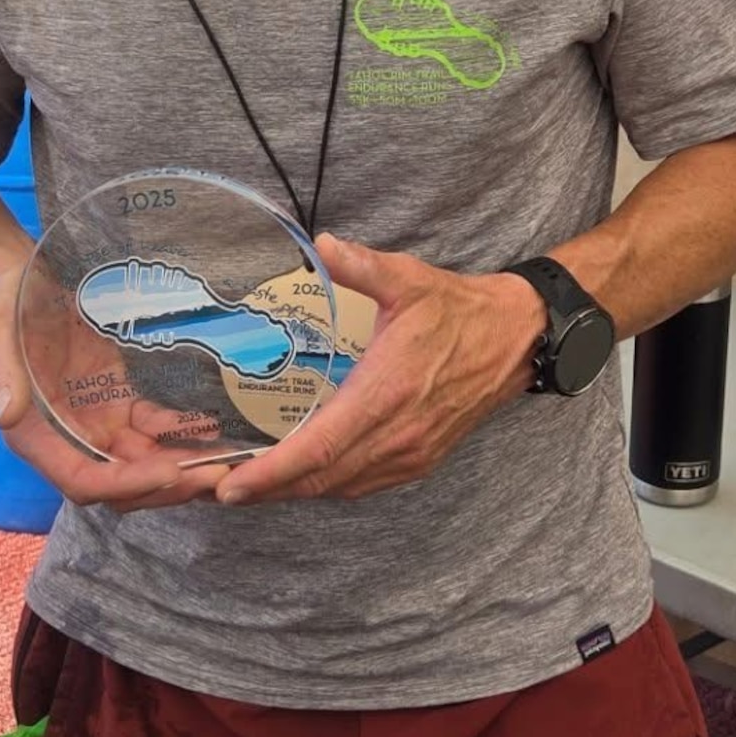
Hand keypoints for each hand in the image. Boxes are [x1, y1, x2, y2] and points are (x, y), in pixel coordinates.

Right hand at [0, 263, 228, 512]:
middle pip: (121, 484)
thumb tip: (4, 417)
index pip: (84, 481)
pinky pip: (151, 428)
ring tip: (226, 460)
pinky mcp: (116, 401)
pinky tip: (210, 427)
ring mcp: (96, 423)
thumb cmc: (3, 308)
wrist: (18, 285)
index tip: (170, 471)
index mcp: (36, 436)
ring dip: (181, 466)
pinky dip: (179, 433)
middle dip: (166, 485)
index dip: (127, 484)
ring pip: (142, 462)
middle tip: (215, 476)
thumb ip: (0, 375)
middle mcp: (68, 439)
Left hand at [214, 234, 544, 506]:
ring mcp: (411, 454)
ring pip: (340, 488)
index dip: (271, 473)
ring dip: (294, 491)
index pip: (318, 449)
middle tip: (221, 488)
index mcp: (387, 392)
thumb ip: (360, 265)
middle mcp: (397, 434)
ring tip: (251, 485)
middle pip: (320, 479)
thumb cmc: (456, 310)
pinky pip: (363, 485)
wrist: (513, 339)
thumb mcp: (407, 278)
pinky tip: (304, 475)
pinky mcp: (420, 460)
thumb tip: (319, 245)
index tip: (231, 484)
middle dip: (268, 489)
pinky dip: (327, 486)